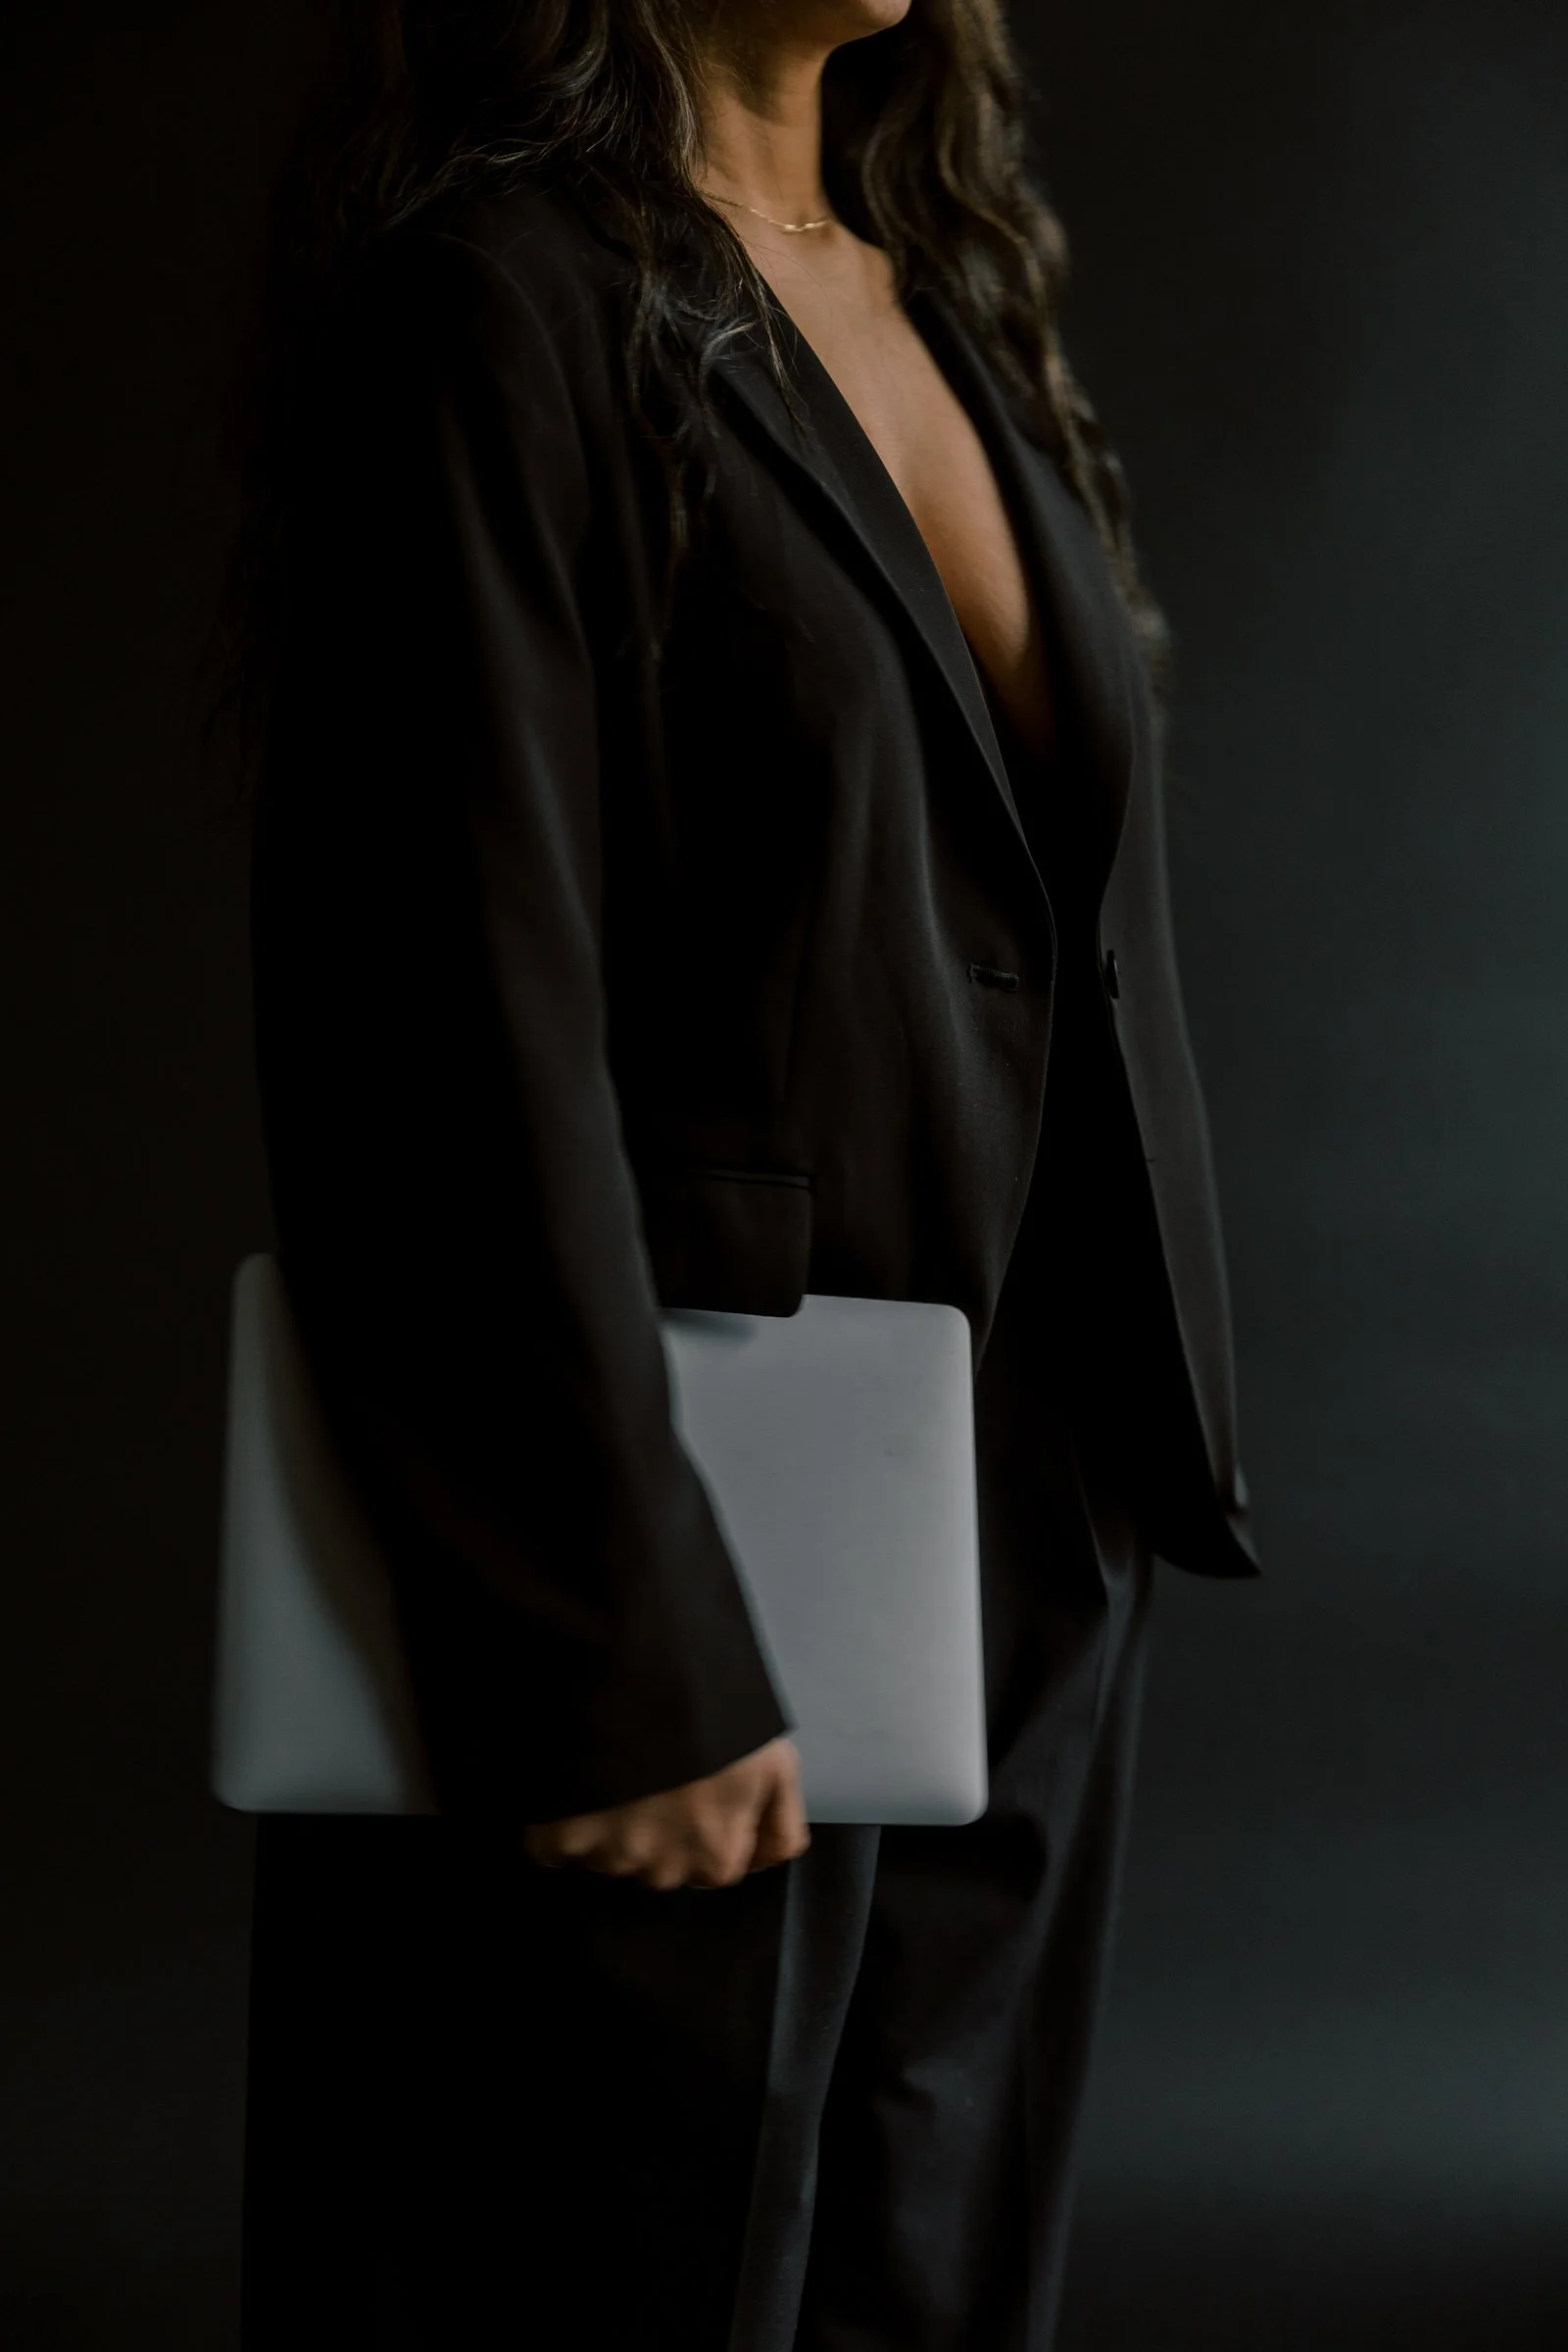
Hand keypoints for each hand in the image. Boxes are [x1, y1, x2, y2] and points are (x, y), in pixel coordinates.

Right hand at [523, 1736, 809, 1891]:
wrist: (641, 1669)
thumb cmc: (714, 1712)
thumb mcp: (775, 1763)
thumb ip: (779, 1826)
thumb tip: (765, 1862)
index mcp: (718, 1857)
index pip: (713, 1863)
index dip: (706, 1822)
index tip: (695, 1787)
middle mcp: (663, 1869)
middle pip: (658, 1862)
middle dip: (656, 1828)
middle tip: (654, 1768)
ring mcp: (607, 1855)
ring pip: (607, 1854)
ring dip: (607, 1823)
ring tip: (617, 1760)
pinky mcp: (558, 1839)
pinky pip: (554, 1846)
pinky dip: (560, 1821)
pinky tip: (577, 1777)